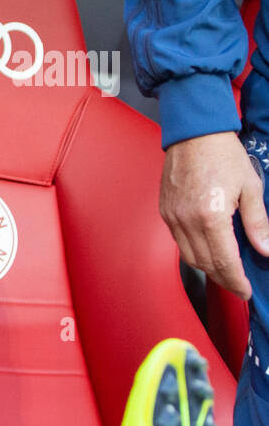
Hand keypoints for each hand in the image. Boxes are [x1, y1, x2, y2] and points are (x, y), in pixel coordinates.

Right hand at [160, 131, 268, 300]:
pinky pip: (179, 242)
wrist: (194, 134)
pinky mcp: (166, 212)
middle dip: (223, 279)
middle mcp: (187, 220)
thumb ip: (258, 222)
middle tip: (238, 285)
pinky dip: (194, 252)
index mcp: (211, 216)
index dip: (236, 280)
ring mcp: (173, 217)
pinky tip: (208, 250)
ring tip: (225, 271)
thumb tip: (265, 248)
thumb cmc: (223, 155)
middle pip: (205, 264)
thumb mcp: (251, 187)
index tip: (245, 290)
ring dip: (208, 268)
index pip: (224, 261)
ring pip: (190, 256)